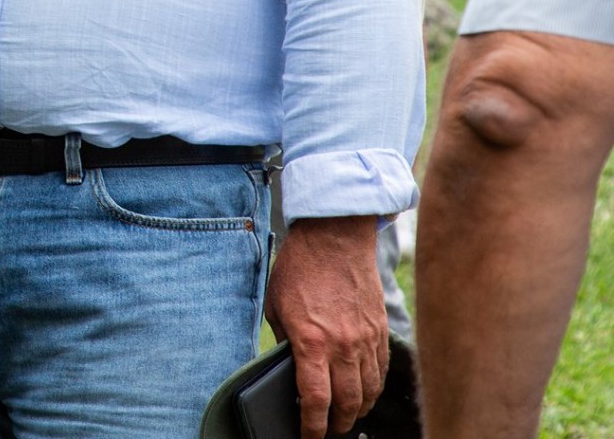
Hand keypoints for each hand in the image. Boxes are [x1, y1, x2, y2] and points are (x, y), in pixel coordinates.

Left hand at [264, 215, 389, 438]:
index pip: (315, 400)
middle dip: (336, 424)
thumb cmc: (299, 268)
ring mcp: (365, 339)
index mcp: (311, 341)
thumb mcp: (276, 305)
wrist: (335, 237)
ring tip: (345, 417)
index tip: (306, 436)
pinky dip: (373, 388)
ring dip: (356, 410)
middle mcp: (343, 346)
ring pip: (368, 391)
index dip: (311, 426)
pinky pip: (381, 370)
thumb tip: (290, 366)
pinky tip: (363, 392)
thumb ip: (284, 340)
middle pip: (346, 403)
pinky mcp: (380, 330)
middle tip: (326, 431)